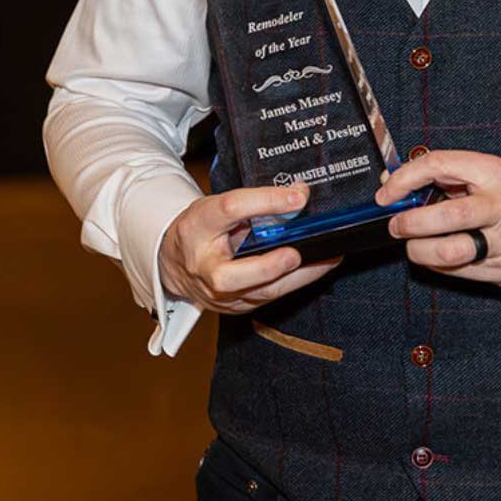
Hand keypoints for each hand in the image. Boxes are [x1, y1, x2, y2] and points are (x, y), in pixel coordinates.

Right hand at [158, 184, 342, 314]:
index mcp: (197, 227)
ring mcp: (217, 293)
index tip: (298, 197)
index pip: (230, 210)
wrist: (173, 262)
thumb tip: (299, 194)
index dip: (265, 201)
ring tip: (327, 258)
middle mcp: (203, 265)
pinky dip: (295, 282)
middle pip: (230, 275)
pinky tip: (316, 268)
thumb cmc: (200, 229)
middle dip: (267, 267)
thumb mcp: (217, 206)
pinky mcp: (235, 306)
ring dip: (297, 276)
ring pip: (259, 293)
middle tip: (296, 253)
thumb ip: (254, 203)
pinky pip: (269, 297)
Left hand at [375, 151, 500, 290]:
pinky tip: (436, 259)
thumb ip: (454, 177)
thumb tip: (403, 185)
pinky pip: (460, 272)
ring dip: (420, 251)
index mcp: (496, 172)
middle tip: (397, 226)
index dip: (405, 179)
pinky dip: (439, 267)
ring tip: (414, 246)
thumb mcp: (496, 174)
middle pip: (444, 215)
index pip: (439, 166)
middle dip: (409, 223)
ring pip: (449, 252)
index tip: (387, 194)